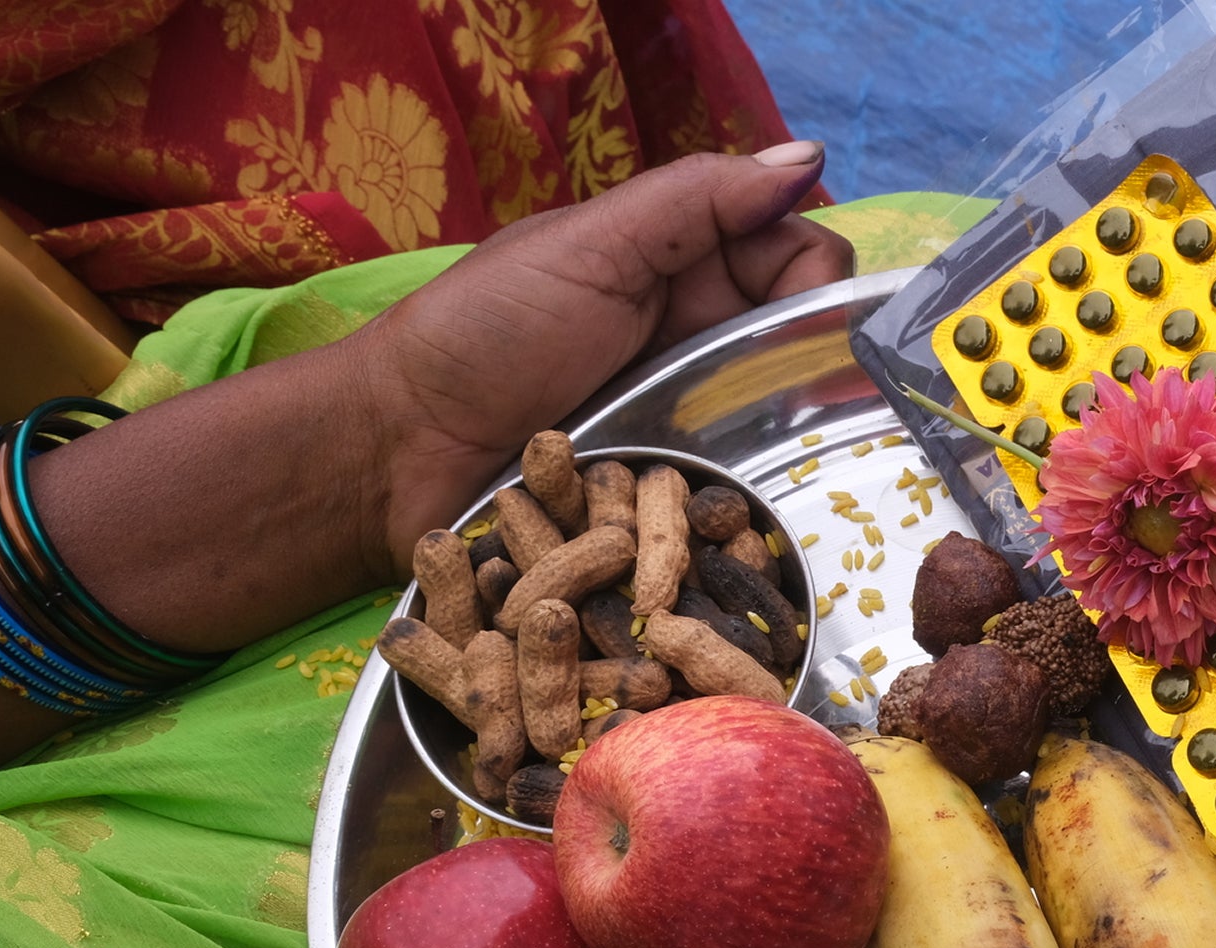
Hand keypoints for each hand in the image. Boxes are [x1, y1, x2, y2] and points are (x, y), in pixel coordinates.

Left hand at [345, 145, 851, 573]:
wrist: (396, 449)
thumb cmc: (481, 335)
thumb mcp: (592, 246)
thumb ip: (698, 200)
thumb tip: (809, 157)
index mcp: (688, 273)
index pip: (799, 263)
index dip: (818, 286)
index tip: (803, 321)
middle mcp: (699, 349)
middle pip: (802, 351)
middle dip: (816, 376)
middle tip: (791, 407)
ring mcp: (687, 430)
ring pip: (780, 439)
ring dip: (782, 454)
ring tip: (780, 474)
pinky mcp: (669, 506)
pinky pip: (730, 510)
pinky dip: (740, 513)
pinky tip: (744, 522)